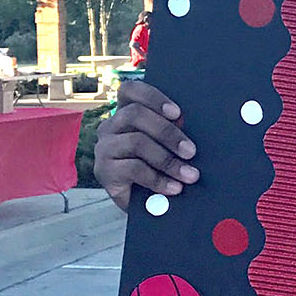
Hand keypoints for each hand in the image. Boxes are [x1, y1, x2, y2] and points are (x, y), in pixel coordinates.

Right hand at [93, 81, 198, 211]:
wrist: (145, 205)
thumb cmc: (160, 169)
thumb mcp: (168, 148)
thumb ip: (173, 133)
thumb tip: (190, 124)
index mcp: (127, 113)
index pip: (130, 90)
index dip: (153, 97)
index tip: (178, 113)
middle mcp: (111, 126)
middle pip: (135, 114)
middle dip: (168, 132)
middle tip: (191, 151)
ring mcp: (105, 148)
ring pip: (136, 142)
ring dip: (168, 160)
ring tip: (190, 175)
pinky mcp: (104, 170)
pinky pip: (133, 168)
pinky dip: (158, 179)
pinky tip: (175, 188)